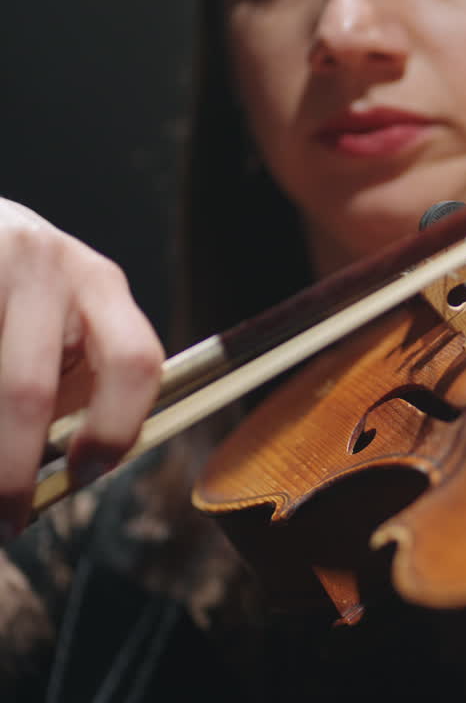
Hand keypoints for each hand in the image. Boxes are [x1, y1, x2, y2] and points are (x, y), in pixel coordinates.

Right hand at [0, 197, 162, 538]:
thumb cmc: (22, 300)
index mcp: (102, 284)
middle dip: (11, 470)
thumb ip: (79, 386)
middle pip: (27, 391)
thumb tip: (76, 480)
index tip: (86, 474)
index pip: (135, 361)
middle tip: (6, 518)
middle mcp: (47, 263)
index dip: (116, 430)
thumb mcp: (64, 327)